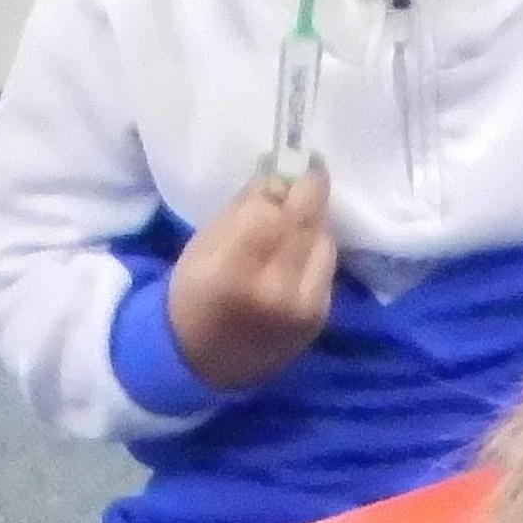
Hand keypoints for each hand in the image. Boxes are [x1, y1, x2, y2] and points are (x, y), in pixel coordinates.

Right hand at [165, 168, 338, 393]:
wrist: (204, 361)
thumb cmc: (195, 295)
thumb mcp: (203, 245)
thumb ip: (243, 209)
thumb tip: (280, 174)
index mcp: (231, 272)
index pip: (271, 208)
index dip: (281, 181)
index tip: (287, 161)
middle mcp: (274, 292)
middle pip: (306, 220)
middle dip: (308, 189)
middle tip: (308, 167)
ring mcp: (303, 309)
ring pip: (324, 239)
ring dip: (315, 219)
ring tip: (300, 210)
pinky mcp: (320, 319)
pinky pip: (327, 265)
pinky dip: (317, 248)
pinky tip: (302, 244)